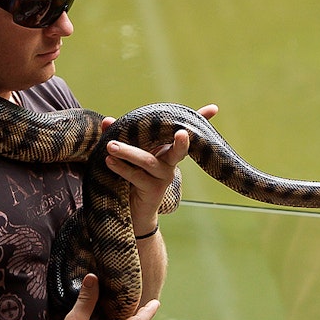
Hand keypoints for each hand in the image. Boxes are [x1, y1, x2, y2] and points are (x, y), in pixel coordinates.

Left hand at [102, 104, 218, 231]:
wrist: (134, 211)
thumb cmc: (133, 176)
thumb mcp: (129, 154)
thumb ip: (121, 136)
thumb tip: (106, 120)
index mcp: (167, 150)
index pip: (183, 133)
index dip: (200, 120)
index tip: (213, 108)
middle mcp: (170, 163)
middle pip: (179, 150)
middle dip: (183, 142)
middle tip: (182, 133)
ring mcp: (164, 177)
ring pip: (148, 161)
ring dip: (128, 152)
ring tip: (111, 146)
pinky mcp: (153, 191)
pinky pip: (137, 177)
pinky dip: (122, 168)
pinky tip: (110, 161)